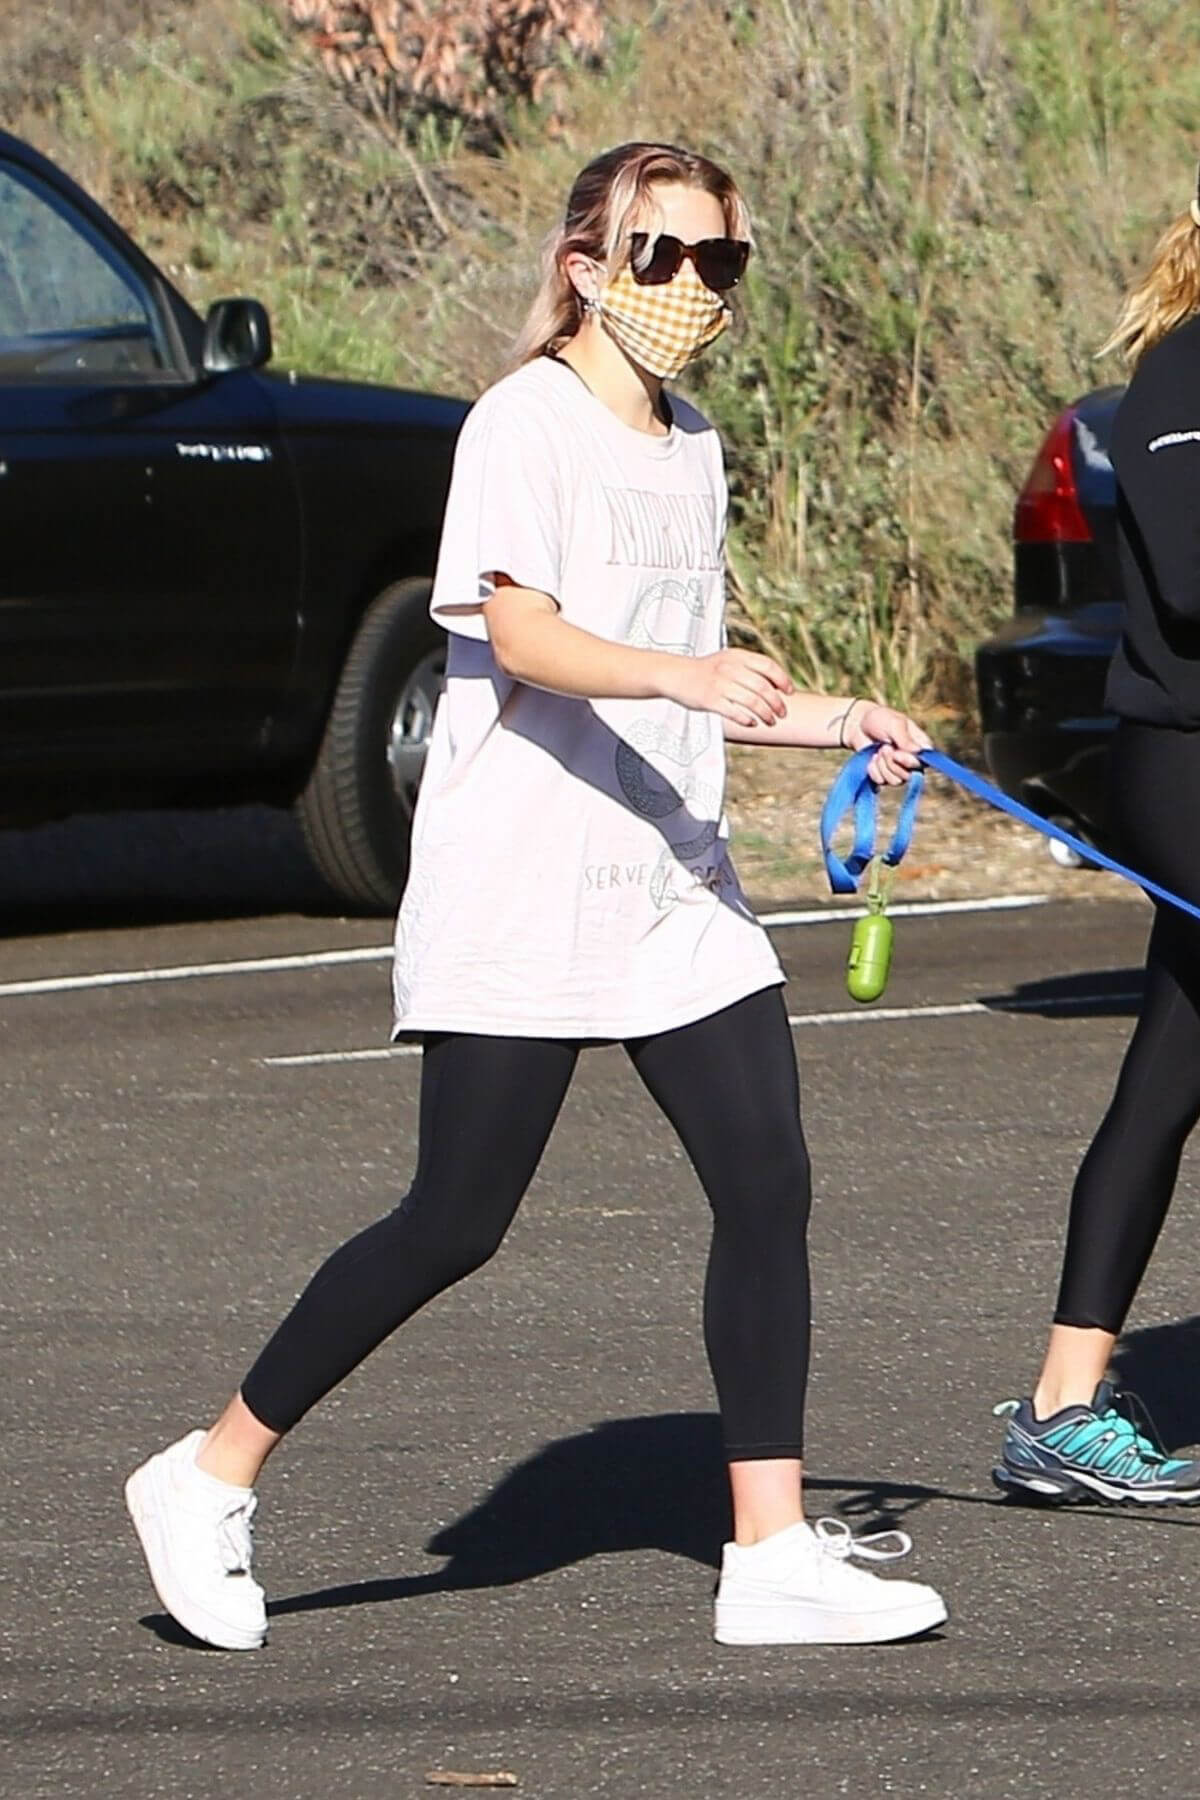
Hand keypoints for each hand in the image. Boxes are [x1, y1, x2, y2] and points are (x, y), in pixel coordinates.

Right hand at [658, 648, 793, 726]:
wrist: (675, 674)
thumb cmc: (706, 671)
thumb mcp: (728, 660)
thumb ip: (750, 668)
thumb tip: (777, 685)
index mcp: (737, 656)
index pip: (767, 665)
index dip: (782, 679)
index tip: (789, 692)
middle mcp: (729, 668)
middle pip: (763, 687)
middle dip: (777, 702)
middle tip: (783, 713)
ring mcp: (719, 684)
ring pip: (752, 701)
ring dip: (765, 714)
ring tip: (771, 721)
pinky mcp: (710, 700)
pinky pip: (734, 712)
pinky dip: (747, 719)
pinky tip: (752, 723)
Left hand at [845, 701, 931, 785]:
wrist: (858, 725)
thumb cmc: (880, 720)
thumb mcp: (894, 724)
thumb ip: (906, 739)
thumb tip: (918, 752)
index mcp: (920, 746)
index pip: (924, 762)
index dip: (910, 762)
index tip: (896, 753)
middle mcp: (911, 761)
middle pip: (909, 775)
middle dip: (892, 763)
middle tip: (883, 748)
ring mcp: (898, 770)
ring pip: (895, 781)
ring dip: (883, 767)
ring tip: (877, 752)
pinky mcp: (884, 775)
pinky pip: (881, 782)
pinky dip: (874, 771)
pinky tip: (871, 759)